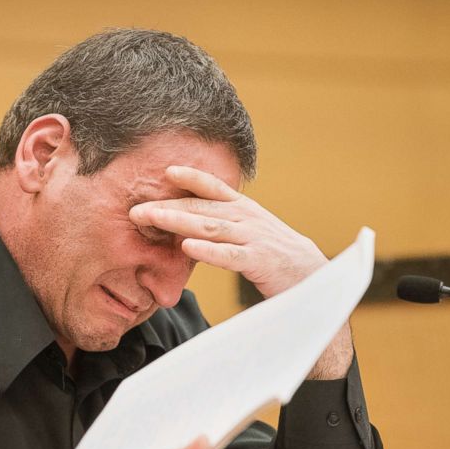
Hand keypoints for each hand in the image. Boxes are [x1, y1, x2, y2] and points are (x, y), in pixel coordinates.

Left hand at [129, 165, 327, 299]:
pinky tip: (187, 248)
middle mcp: (247, 218)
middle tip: (136, 208)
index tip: (165, 171)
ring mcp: (254, 238)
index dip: (191, 177)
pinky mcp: (260, 262)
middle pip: (202, 208)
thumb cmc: (275, 257)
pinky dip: (208, 251)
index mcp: (244, 210)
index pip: (214, 188)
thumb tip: (188, 228)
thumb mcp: (250, 234)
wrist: (313, 278)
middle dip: (167, 206)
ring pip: (210, 227)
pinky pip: (230, 255)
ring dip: (178, 221)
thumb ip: (224, 227)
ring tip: (152, 219)